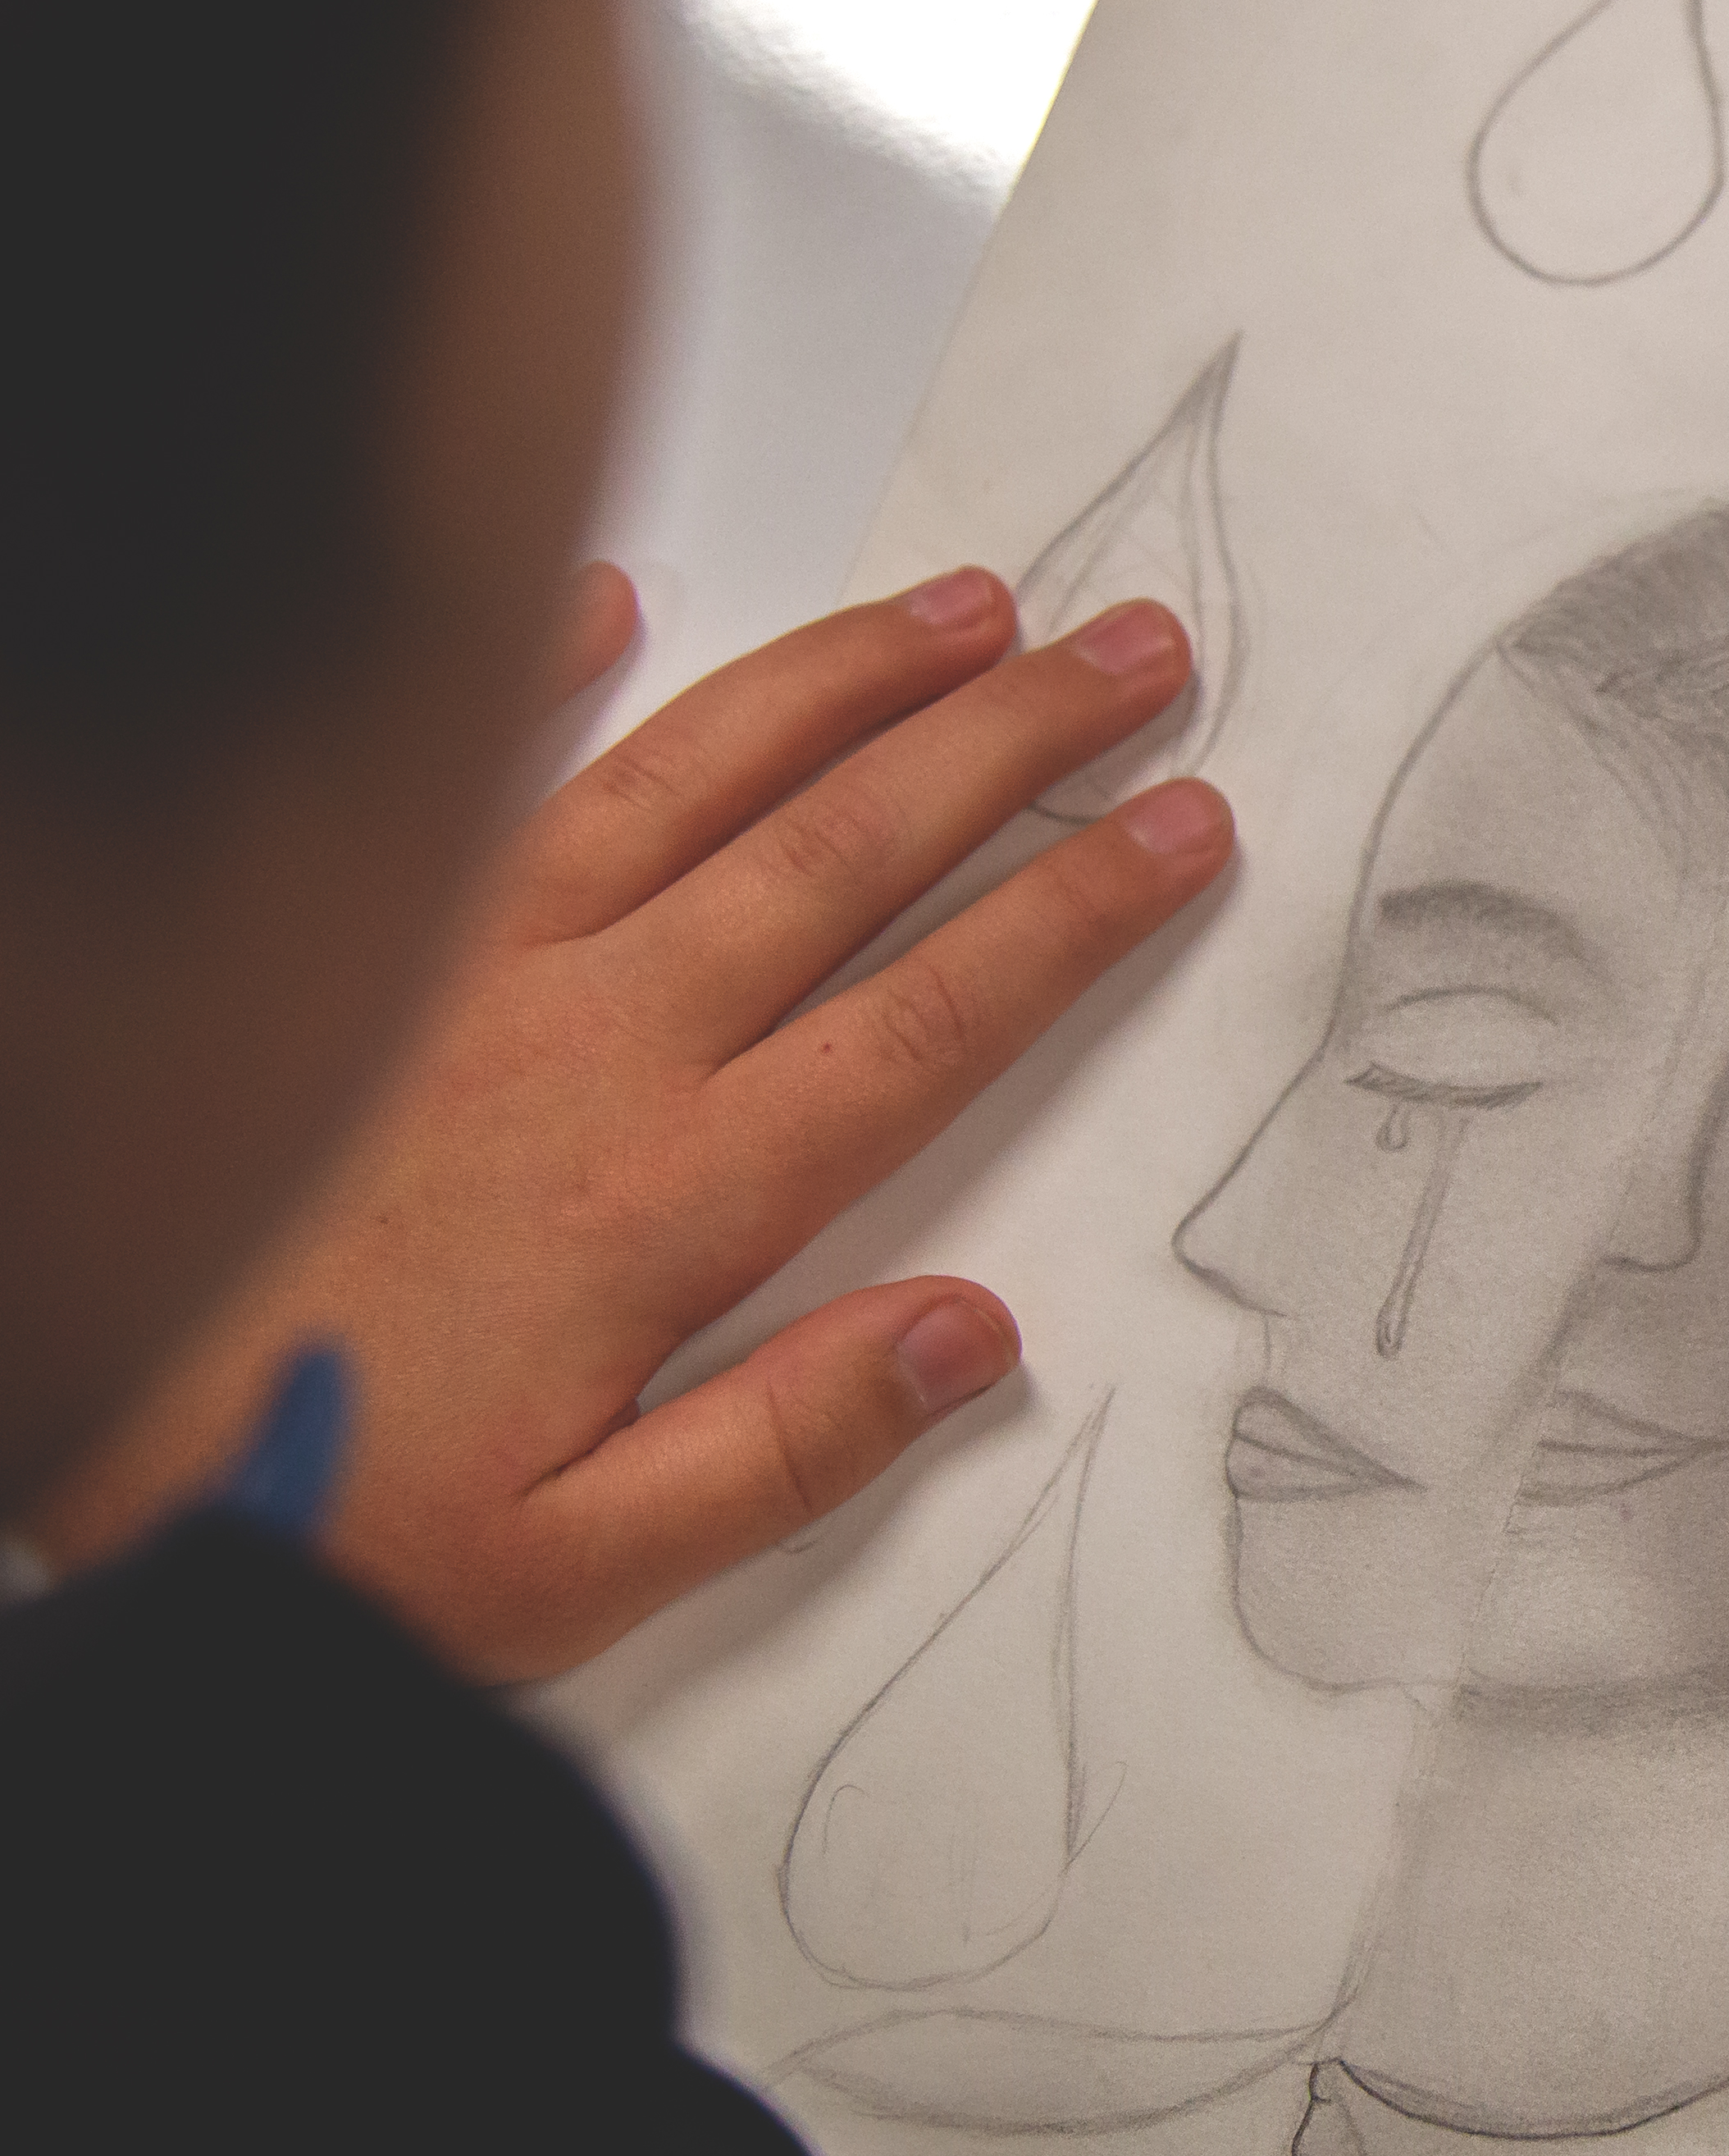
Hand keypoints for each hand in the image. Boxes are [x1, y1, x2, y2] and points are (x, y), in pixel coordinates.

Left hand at [29, 561, 1234, 1679]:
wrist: (66, 1440)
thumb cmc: (329, 1519)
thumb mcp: (575, 1566)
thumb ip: (785, 1451)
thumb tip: (975, 1336)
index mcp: (666, 1196)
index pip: (927, 1019)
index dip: (1076, 912)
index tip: (1189, 823)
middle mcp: (588, 1045)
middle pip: (845, 853)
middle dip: (1013, 740)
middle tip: (1137, 648)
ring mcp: (465, 974)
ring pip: (693, 781)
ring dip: (844, 681)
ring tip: (970, 605)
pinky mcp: (360, 954)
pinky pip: (472, 779)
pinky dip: (538, 667)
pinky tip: (612, 589)